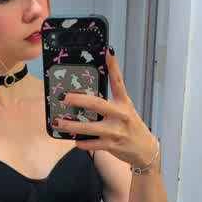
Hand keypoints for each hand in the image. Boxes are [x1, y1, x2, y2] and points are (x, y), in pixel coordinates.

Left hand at [52, 47, 158, 167]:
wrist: (144, 150)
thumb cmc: (131, 127)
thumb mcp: (125, 111)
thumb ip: (110, 103)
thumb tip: (86, 97)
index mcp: (124, 103)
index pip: (118, 81)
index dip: (114, 66)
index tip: (108, 51)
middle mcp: (121, 115)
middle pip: (95, 104)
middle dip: (76, 99)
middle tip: (63, 97)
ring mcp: (115, 131)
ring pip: (87, 127)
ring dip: (69, 125)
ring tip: (57, 122)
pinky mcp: (110, 145)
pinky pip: (90, 143)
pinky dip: (80, 141)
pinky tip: (74, 139)